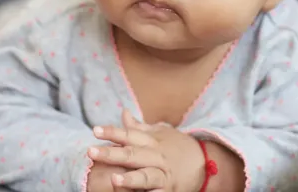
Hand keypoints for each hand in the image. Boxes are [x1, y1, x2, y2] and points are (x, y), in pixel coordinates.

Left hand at [87, 110, 203, 190]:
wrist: (205, 163)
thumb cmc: (177, 147)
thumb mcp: (160, 133)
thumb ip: (139, 127)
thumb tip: (123, 113)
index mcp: (152, 141)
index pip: (129, 135)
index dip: (112, 132)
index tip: (94, 130)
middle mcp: (156, 157)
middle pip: (132, 154)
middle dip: (112, 154)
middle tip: (91, 152)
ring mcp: (162, 175)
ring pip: (146, 176)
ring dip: (131, 179)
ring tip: (114, 179)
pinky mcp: (168, 191)